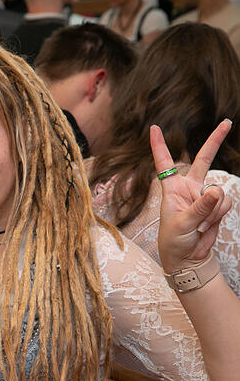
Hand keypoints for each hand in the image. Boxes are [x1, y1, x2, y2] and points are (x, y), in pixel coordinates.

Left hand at [150, 120, 233, 272]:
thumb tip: (215, 190)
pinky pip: (224, 203)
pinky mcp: (216, 206)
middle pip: (203, 160)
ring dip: (211, 210)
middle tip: (226, 123)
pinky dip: (217, 215)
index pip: (165, 163)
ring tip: (198, 225)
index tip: (154, 128)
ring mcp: (204, 196)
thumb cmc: (174, 241)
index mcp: (171, 189)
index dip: (159, 146)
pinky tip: (206, 225)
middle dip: (215, 142)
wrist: (187, 257)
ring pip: (218, 191)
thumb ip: (200, 207)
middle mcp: (188, 188)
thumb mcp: (182, 224)